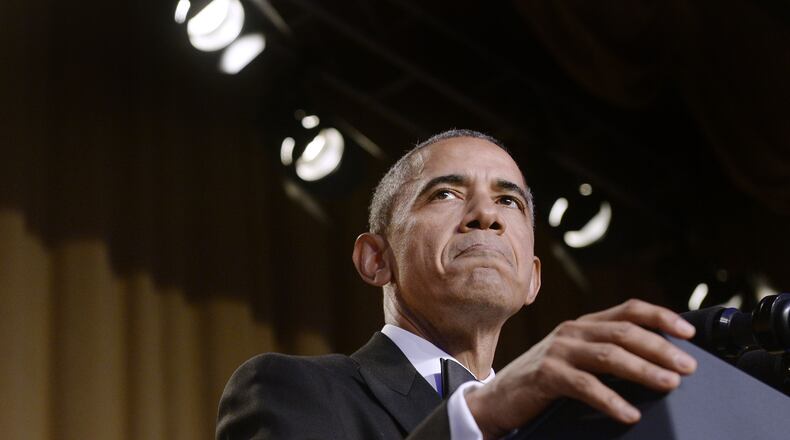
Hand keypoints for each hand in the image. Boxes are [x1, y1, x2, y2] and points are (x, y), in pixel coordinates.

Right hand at [465, 299, 697, 439]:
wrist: (497, 399)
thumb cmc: (544, 382)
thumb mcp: (576, 361)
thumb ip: (606, 355)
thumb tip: (658, 365)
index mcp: (584, 325)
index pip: (628, 310)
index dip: (661, 316)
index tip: (689, 332)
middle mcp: (572, 332)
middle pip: (624, 332)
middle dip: (661, 348)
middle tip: (688, 367)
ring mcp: (558, 351)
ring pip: (609, 355)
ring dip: (643, 369)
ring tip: (670, 384)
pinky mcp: (546, 375)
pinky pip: (585, 386)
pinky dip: (611, 400)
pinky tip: (630, 413)